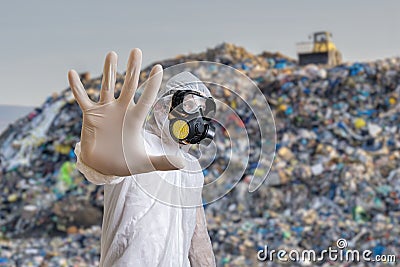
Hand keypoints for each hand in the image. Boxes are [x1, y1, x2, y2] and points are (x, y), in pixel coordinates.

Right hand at [68, 49, 184, 175]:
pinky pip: (82, 98)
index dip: (152, 84)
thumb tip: (183, 164)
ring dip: (109, 71)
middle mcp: (121, 110)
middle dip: (133, 68)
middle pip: (129, 85)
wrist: (103, 167)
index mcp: (135, 119)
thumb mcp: (145, 163)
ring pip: (107, 86)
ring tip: (112, 54)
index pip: (146, 98)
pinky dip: (77, 87)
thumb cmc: (125, 162)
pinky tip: (72, 74)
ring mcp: (105, 110)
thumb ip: (163, 162)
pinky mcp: (90, 115)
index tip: (159, 68)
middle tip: (137, 51)